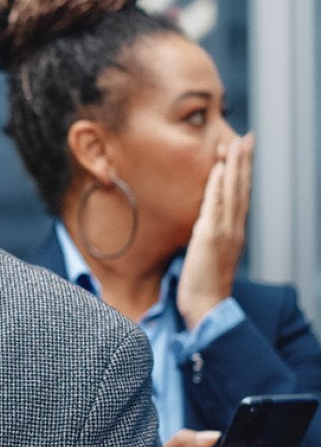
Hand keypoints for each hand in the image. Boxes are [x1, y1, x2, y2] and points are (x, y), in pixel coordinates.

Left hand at [177, 135, 253, 326]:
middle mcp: (234, 230)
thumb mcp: (206, 256)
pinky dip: (217, 185)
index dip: (241, 174)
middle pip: (241, 189)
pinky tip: (217, 168)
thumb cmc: (203, 287)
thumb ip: (207, 239)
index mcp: (233, 234)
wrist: (206, 307)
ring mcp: (224, 232)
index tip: (242, 153)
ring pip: (231, 192)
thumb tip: (200, 227)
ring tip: (234, 144)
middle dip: (243, 162)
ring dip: (233, 166)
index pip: (239, 197)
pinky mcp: (210, 237)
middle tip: (246, 139)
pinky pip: (214, 205)